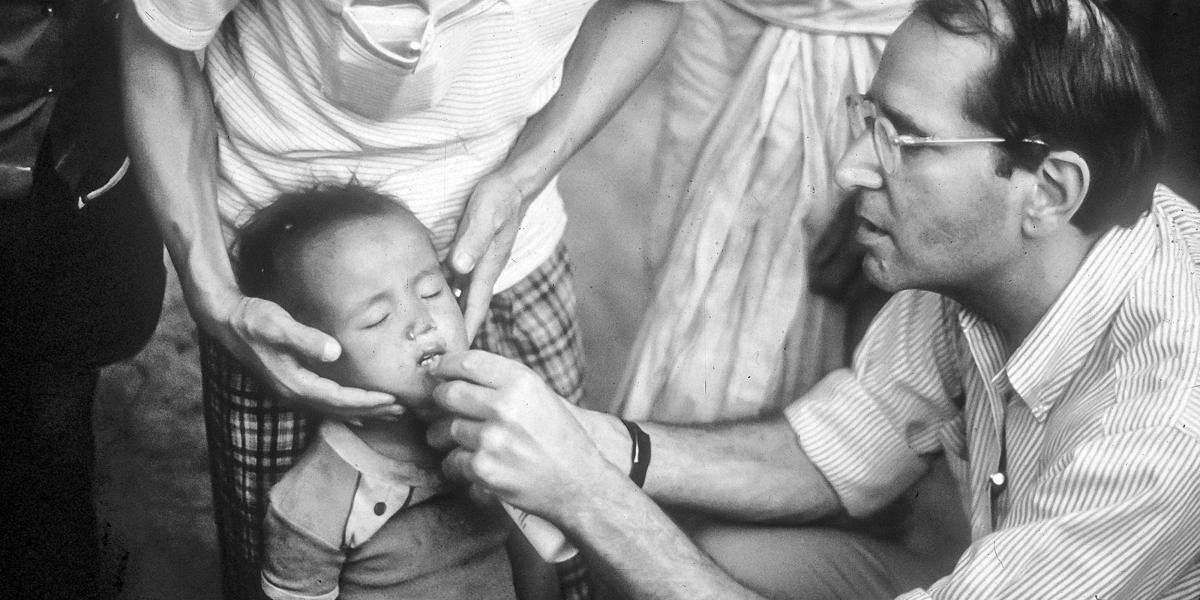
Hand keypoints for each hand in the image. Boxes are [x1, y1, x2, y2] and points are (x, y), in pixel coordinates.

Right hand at [205, 292, 401, 420]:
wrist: (226, 320)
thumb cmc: (253, 319)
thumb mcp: (278, 324)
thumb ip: (305, 339)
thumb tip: (334, 352)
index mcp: (294, 383)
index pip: (339, 399)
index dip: (367, 402)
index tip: (392, 400)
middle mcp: (293, 393)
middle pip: (339, 410)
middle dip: (371, 411)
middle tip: (402, 411)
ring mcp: (290, 391)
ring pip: (333, 409)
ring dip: (362, 412)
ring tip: (388, 414)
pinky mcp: (290, 383)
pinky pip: (324, 404)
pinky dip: (345, 409)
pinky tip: (356, 413)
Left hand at [426, 350, 614, 519]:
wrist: (580, 484)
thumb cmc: (561, 440)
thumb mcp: (542, 397)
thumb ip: (504, 382)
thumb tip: (459, 370)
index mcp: (521, 382)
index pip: (468, 362)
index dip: (446, 365)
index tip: (437, 370)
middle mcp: (505, 407)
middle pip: (448, 393)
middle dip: (441, 400)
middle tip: (445, 406)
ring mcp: (492, 439)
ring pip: (446, 429)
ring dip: (447, 436)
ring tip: (465, 441)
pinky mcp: (483, 469)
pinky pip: (452, 461)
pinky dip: (458, 464)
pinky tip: (474, 464)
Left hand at [447, 172, 524, 341]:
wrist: (514, 183)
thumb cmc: (500, 198)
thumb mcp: (486, 215)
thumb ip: (474, 240)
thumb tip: (459, 267)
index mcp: (487, 267)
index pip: (475, 306)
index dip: (466, 331)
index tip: (457, 357)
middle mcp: (483, 269)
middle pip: (469, 308)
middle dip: (458, 331)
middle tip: (441, 354)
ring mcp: (479, 262)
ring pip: (463, 295)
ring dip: (451, 314)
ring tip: (433, 334)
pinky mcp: (472, 253)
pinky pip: (457, 280)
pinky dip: (446, 293)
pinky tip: (430, 298)